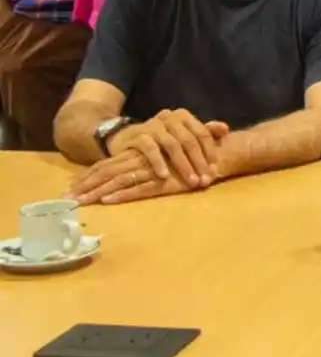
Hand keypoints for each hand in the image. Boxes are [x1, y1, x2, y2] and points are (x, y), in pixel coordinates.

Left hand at [71, 151, 192, 204]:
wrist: (219, 155)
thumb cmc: (193, 158)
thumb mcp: (165, 159)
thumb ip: (148, 162)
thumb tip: (125, 176)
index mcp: (140, 154)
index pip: (108, 164)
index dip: (89, 174)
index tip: (71, 186)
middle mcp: (142, 160)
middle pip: (107, 172)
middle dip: (86, 185)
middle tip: (66, 198)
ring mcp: (153, 171)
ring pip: (119, 181)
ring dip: (98, 192)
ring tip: (80, 202)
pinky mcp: (165, 182)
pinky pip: (140, 189)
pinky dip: (123, 195)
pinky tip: (107, 201)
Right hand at [109, 109, 230, 187]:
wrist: (125, 138)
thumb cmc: (159, 139)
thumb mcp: (181, 135)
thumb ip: (203, 132)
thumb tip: (225, 128)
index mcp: (183, 116)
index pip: (202, 133)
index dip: (210, 151)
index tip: (215, 170)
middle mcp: (169, 117)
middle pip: (189, 140)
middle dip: (199, 162)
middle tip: (205, 180)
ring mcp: (152, 125)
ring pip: (172, 145)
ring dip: (183, 165)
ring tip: (191, 181)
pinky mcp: (137, 135)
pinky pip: (150, 149)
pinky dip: (159, 163)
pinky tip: (165, 177)